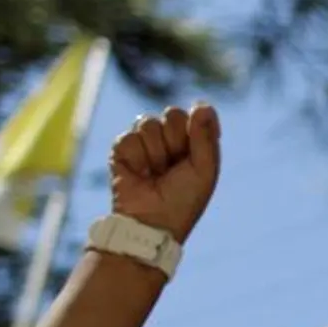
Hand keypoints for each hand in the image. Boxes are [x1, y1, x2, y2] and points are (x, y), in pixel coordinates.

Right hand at [109, 104, 220, 242]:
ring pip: (147, 122)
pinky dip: (136, 158)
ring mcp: (145, 143)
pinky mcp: (122, 150)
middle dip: (174, 140)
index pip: (196, 113)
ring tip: (156, 173)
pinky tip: (139, 174)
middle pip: (172, 113)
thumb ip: (205, 137)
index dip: (196, 128)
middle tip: (173, 166)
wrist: (151, 222)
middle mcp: (170, 140)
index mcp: (194, 143)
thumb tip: (203, 104)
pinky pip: (128, 137)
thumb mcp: (204, 170)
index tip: (195, 151)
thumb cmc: (183, 200)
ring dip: (155, 152)